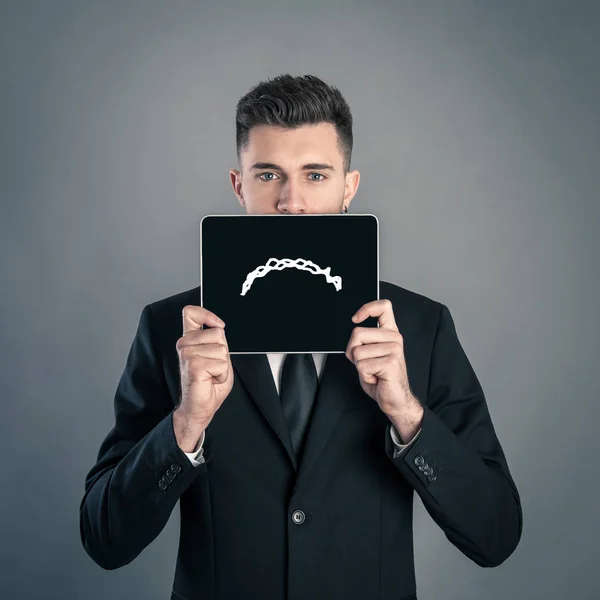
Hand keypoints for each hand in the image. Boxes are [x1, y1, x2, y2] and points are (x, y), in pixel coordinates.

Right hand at [175, 306, 233, 426]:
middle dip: (223, 352)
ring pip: (221, 349)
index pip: (191, 313)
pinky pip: (221, 363)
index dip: (207, 314)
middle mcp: (185, 344)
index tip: (217, 324)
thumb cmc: (208, 384)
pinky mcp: (194, 365)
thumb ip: (216, 339)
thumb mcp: (217, 355)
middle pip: (218, 332)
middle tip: (213, 366)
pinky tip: (211, 379)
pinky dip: (222, 374)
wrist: (200, 406)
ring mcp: (187, 354)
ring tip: (212, 373)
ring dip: (223, 365)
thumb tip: (218, 326)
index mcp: (190, 339)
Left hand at [345, 299, 421, 425]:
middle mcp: (394, 338)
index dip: (366, 308)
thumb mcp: (371, 353)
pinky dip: (364, 375)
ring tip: (373, 371)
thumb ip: (364, 339)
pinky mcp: (391, 363)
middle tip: (366, 363)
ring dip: (359, 366)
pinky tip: (376, 378)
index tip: (355, 318)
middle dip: (352, 351)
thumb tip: (354, 330)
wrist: (395, 399)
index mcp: (390, 332)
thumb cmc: (381, 377)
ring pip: (357, 351)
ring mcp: (394, 350)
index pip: (383, 307)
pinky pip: (362, 365)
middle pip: (357, 333)